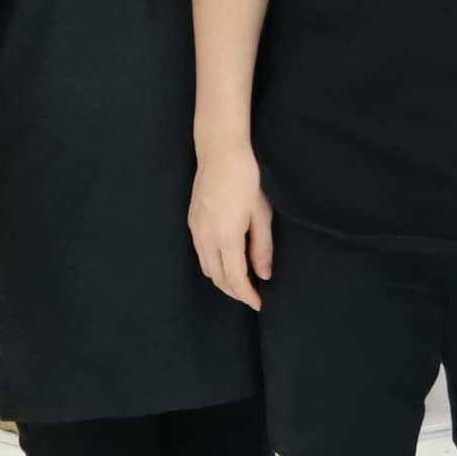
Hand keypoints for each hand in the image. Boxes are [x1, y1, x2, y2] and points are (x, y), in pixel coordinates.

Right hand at [188, 141, 273, 310]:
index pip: (235, 278)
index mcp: (226, 236)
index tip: (259, 303)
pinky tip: (227, 262)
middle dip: (235, 292)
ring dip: (223, 280)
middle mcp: (206, 237)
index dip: (246, 295)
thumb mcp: (262, 212)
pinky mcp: (192, 222)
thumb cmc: (247, 178)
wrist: (220, 152)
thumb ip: (262, 246)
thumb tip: (264, 274)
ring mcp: (196, 230)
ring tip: (242, 283)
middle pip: (218, 278)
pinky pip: (201, 254)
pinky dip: (213, 266)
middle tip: (252, 297)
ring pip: (206, 268)